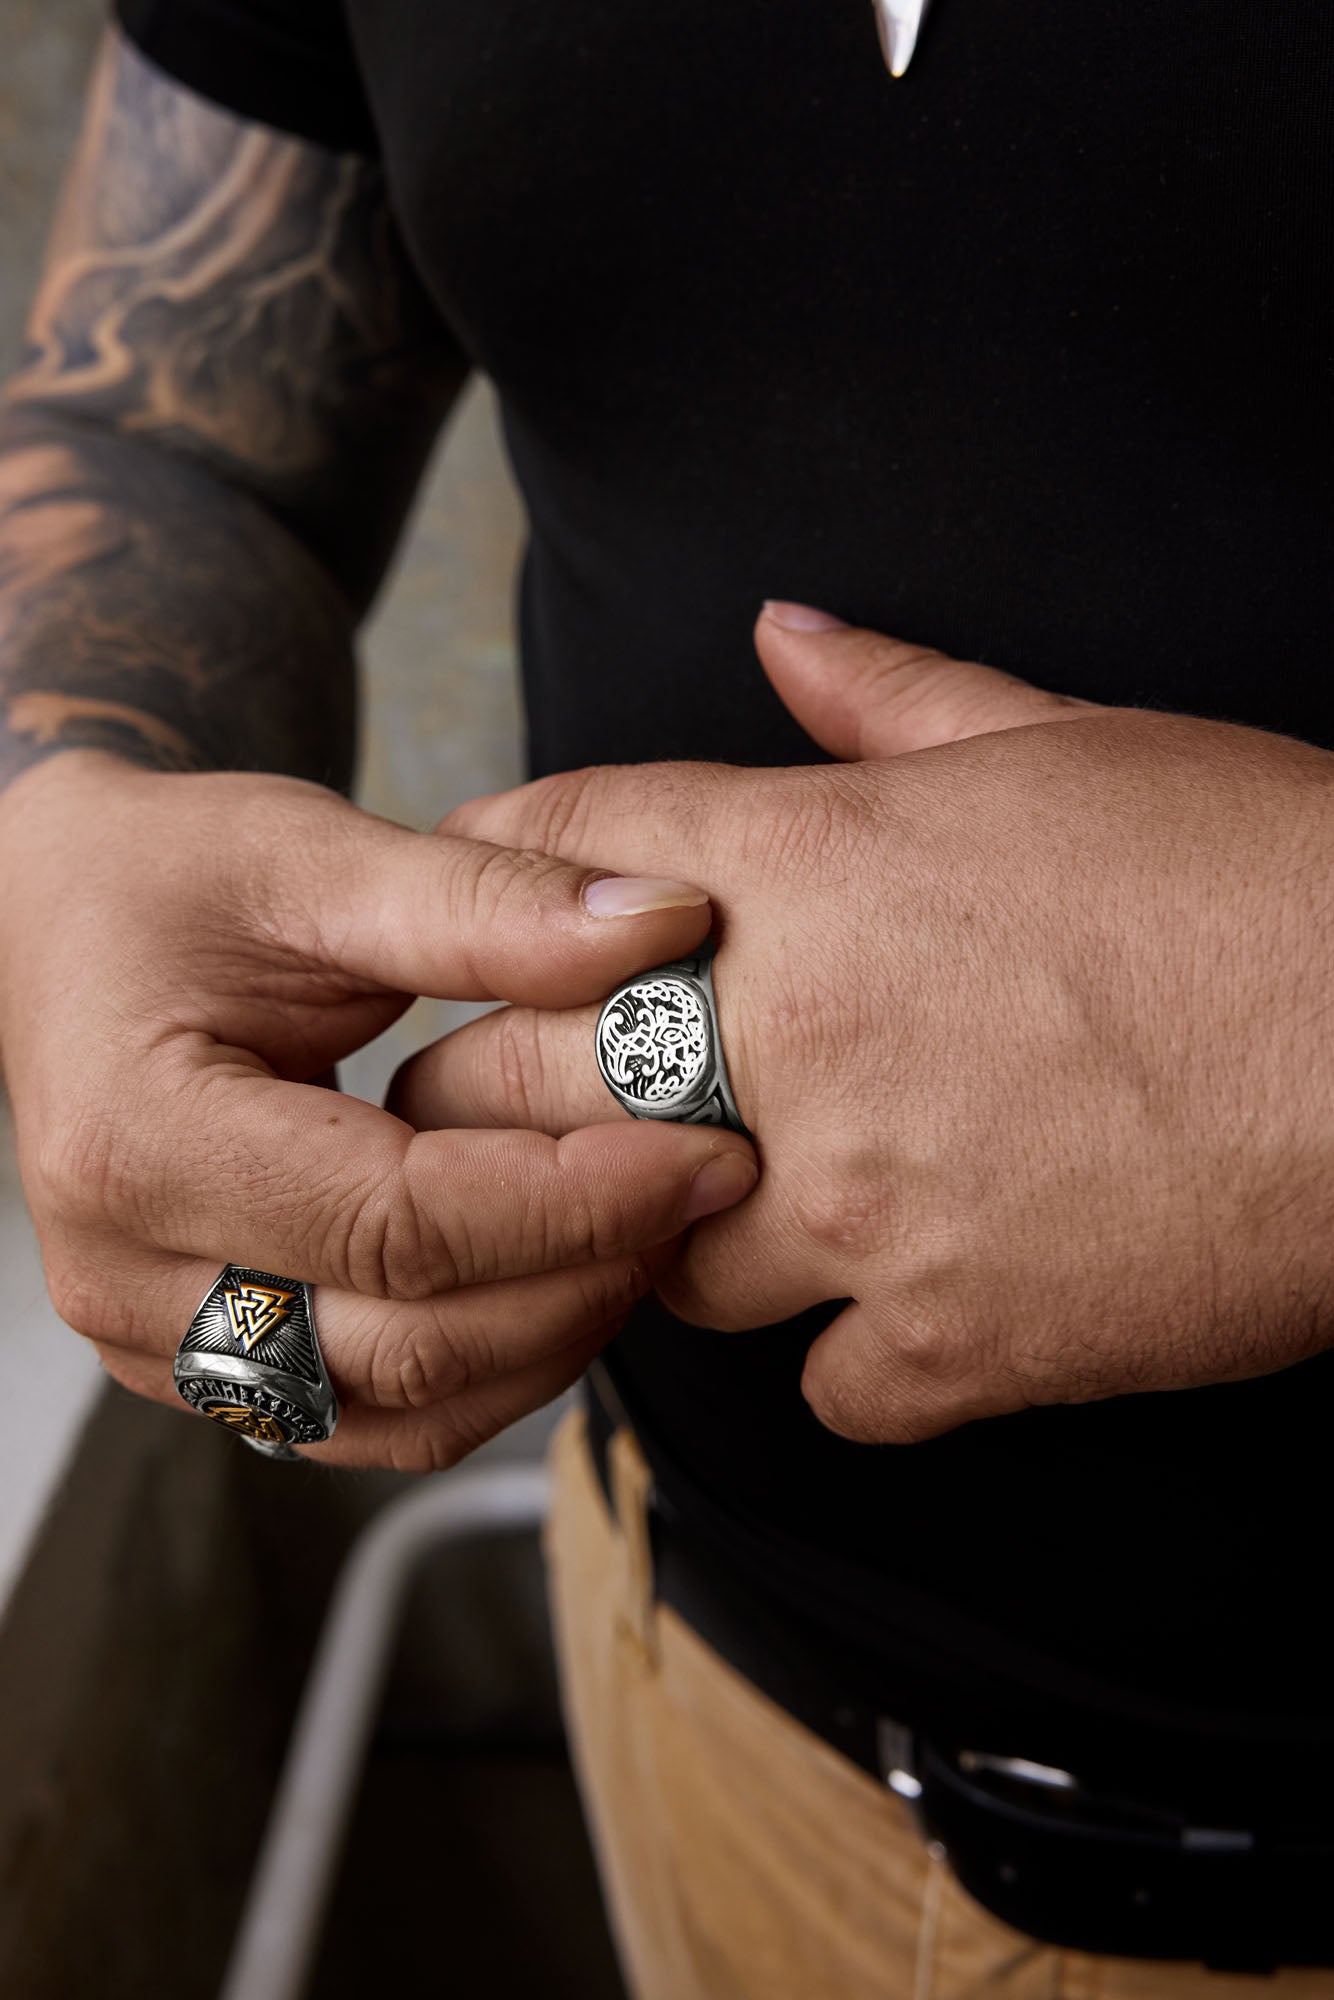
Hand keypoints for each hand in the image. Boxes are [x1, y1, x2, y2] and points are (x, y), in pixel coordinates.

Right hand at [0, 754, 755, 1468]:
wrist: (56, 921)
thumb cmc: (166, 878)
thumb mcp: (314, 855)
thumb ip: (486, 903)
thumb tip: (664, 926)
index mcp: (140, 1138)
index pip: (398, 1222)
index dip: (572, 1202)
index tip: (704, 1151)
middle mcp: (126, 1270)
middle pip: (407, 1340)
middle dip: (586, 1274)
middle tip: (707, 1189)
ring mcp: (155, 1337)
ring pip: (399, 1406)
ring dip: (550, 1337)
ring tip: (651, 1230)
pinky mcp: (201, 1358)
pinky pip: (370, 1413)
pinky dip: (486, 1365)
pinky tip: (562, 1276)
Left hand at [393, 606, 1333, 1442]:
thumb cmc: (1258, 873)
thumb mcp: (1067, 744)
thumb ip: (891, 696)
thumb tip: (783, 630)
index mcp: (814, 866)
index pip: (548, 843)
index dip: (486, 871)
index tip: (475, 915)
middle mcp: (801, 1039)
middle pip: (516, 1078)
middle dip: (495, 1084)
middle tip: (527, 1094)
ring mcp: (868, 1210)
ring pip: (658, 1256)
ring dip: (683, 1228)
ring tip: (750, 1197)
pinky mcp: (958, 1344)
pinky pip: (826, 1387)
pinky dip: (856, 1357)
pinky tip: (913, 1307)